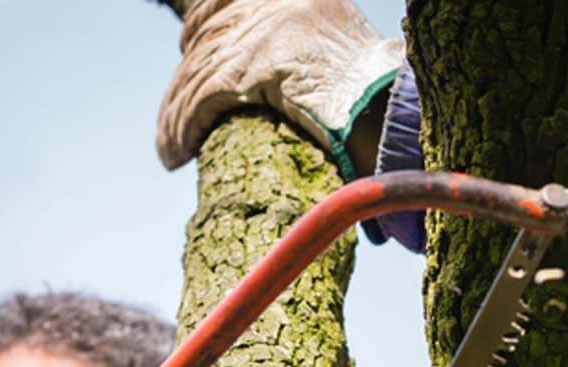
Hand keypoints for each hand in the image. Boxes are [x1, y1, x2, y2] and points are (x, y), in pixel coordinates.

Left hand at [157, 0, 402, 171]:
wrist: (397, 118)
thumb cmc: (383, 110)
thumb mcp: (345, 66)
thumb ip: (314, 63)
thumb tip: (292, 92)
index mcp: (304, 1)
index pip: (231, 13)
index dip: (203, 43)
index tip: (190, 68)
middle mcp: (280, 5)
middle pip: (208, 40)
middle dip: (184, 87)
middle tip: (173, 125)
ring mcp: (267, 33)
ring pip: (200, 74)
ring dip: (178, 118)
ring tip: (170, 149)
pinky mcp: (255, 66)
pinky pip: (203, 96)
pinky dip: (183, 126)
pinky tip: (174, 150)